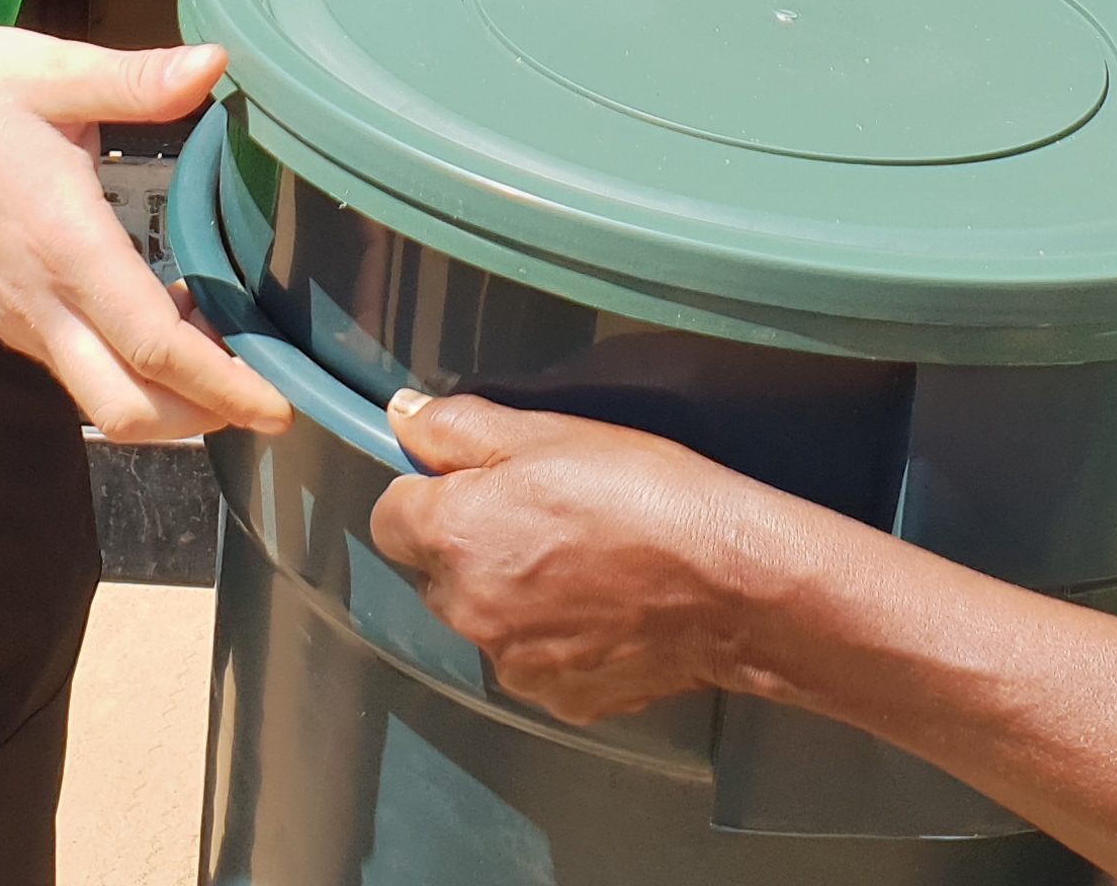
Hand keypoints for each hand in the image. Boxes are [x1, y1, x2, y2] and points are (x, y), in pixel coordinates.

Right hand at [0, 32, 291, 443]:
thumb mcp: (58, 73)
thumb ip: (141, 78)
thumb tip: (215, 63)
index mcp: (66, 246)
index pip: (154, 346)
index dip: (223, 385)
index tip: (277, 405)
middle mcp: (43, 302)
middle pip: (129, 408)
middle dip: (204, 417)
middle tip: (267, 398)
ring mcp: (24, 320)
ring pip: (104, 401)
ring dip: (171, 400)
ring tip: (230, 359)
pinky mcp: (13, 320)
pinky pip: (80, 374)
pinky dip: (134, 374)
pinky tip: (169, 323)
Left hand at [371, 393, 784, 723]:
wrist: (727, 583)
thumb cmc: (641, 494)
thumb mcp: (547, 433)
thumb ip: (457, 426)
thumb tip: (401, 417)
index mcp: (454, 537)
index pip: (389, 517)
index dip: (426, 492)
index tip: (474, 480)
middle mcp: (468, 610)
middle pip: (437, 574)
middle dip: (472, 547)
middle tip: (544, 516)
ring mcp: (513, 663)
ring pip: (487, 620)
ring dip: (514, 596)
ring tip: (586, 562)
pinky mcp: (559, 699)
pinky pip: (535, 661)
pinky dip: (558, 639)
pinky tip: (607, 607)